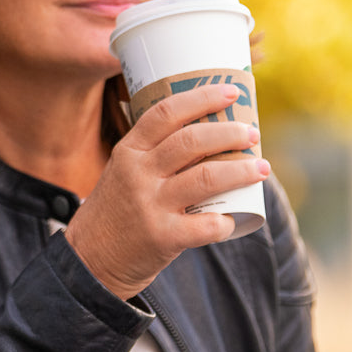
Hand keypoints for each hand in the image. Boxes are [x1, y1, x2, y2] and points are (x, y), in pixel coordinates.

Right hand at [64, 85, 269, 298]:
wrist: (90, 259)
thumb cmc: (117, 210)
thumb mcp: (123, 172)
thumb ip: (154, 153)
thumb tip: (211, 134)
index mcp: (129, 151)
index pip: (166, 112)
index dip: (202, 98)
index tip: (231, 92)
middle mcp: (138, 173)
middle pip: (191, 141)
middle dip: (229, 133)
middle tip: (251, 134)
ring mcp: (150, 205)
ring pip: (206, 178)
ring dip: (241, 171)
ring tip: (261, 168)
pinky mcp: (162, 237)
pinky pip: (206, 225)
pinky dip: (225, 221)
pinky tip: (233, 219)